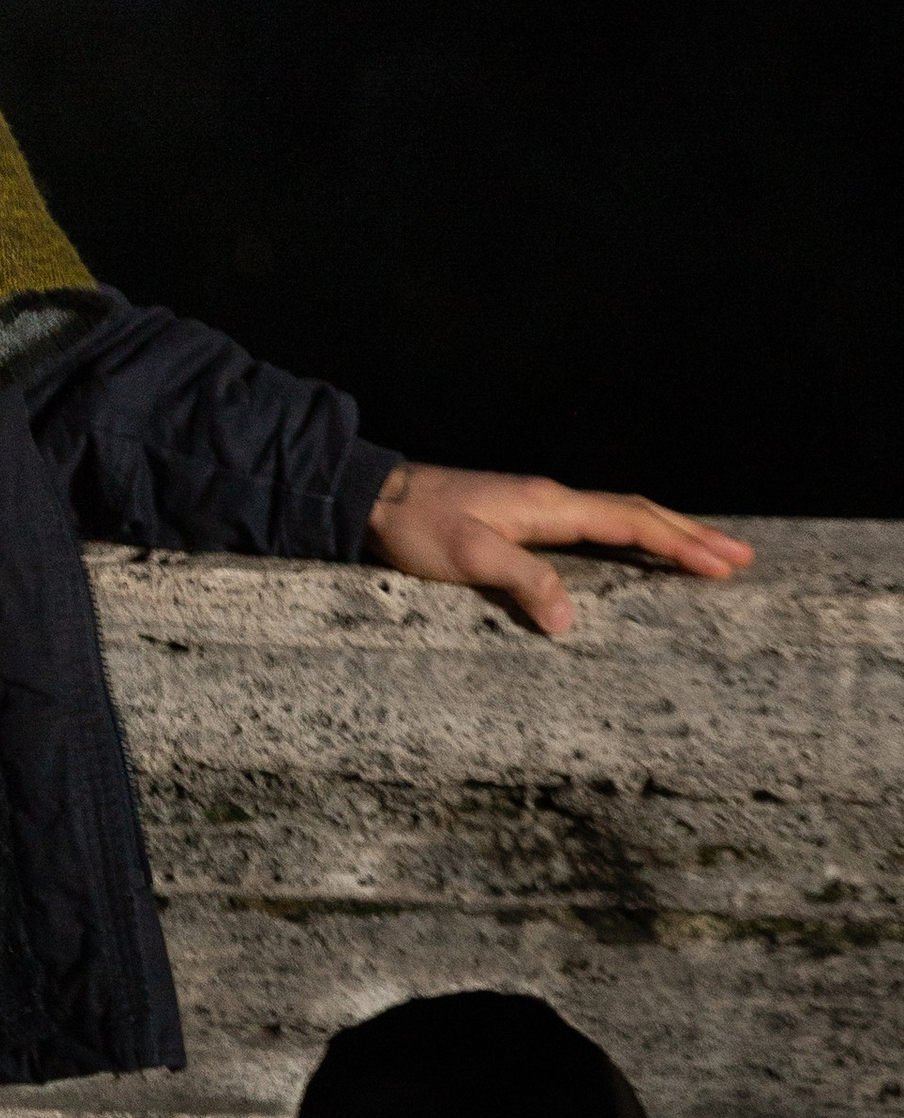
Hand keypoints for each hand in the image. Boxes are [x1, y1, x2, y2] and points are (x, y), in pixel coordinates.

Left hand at [366, 464, 752, 634]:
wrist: (375, 497)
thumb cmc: (416, 527)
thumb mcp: (466, 557)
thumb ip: (521, 582)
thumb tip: (572, 620)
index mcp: (547, 505)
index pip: (628, 522)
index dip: (678, 543)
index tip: (723, 563)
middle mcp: (551, 498)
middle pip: (635, 512)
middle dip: (689, 533)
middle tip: (742, 557)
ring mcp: (538, 505)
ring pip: (618, 514)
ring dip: (666, 532)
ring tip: (708, 552)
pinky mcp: (524, 518)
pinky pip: (596, 524)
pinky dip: (632, 535)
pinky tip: (639, 552)